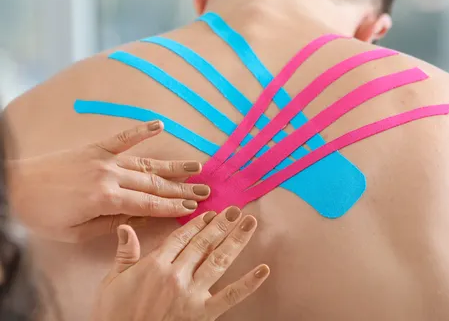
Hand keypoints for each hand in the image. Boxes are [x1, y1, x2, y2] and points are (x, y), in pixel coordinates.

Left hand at [7, 121, 210, 241]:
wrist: (14, 187)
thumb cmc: (42, 215)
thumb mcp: (76, 231)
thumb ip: (112, 224)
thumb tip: (143, 219)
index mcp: (106, 199)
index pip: (149, 203)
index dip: (173, 206)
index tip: (194, 207)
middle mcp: (111, 175)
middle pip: (154, 183)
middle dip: (182, 188)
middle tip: (206, 190)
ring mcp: (105, 158)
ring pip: (146, 163)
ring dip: (173, 166)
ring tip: (197, 166)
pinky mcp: (96, 147)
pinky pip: (123, 137)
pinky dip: (142, 130)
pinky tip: (160, 125)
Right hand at [93, 207, 269, 320]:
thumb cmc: (115, 315)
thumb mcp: (113, 282)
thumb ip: (124, 253)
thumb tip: (125, 227)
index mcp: (156, 265)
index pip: (181, 237)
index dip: (198, 224)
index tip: (210, 213)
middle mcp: (176, 276)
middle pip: (203, 244)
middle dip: (221, 225)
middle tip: (235, 209)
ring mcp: (192, 295)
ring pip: (218, 261)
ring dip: (236, 240)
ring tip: (249, 223)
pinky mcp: (203, 315)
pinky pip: (230, 296)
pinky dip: (248, 283)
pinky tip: (262, 270)